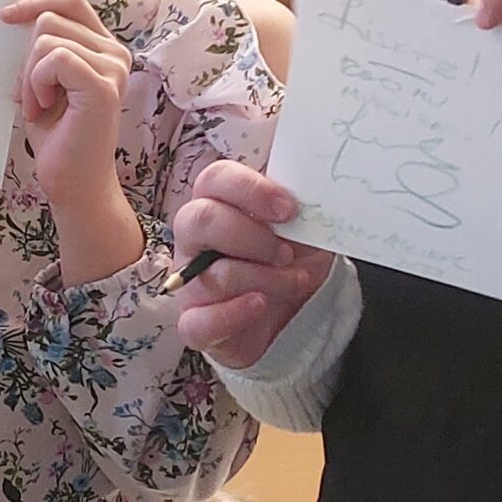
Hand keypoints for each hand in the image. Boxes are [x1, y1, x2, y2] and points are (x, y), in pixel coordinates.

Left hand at [3, 0, 141, 280]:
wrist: (73, 183)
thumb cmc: (57, 136)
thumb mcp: (44, 82)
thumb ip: (42, 50)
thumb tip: (15, 18)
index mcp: (104, 48)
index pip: (71, 2)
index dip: (36, 2)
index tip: (5, 16)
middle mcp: (115, 53)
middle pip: (51, 19)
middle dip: (27, 58)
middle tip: (33, 97)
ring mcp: (113, 67)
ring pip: (48, 39)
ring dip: (30, 75)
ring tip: (41, 107)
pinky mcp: (102, 85)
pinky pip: (54, 58)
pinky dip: (37, 83)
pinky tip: (44, 109)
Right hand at [171, 159, 331, 368]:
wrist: (298, 311)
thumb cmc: (293, 260)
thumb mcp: (304, 226)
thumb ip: (297, 204)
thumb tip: (311, 185)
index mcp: (218, 204)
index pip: (214, 179)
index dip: (250, 190)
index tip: (288, 209)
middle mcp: (195, 239)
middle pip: (200, 220)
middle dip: (251, 236)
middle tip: (285, 252)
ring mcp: (190, 282)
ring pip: (214, 274)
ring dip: (265, 279)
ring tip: (294, 282)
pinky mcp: (194, 323)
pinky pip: (198, 322)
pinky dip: (235, 313)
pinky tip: (260, 305)